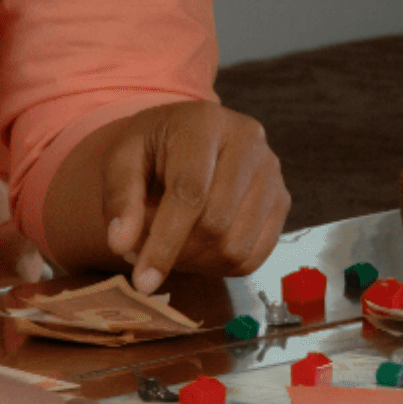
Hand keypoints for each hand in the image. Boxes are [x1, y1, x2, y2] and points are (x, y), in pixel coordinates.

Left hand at [92, 102, 289, 292]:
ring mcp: (271, 172)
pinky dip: (220, 265)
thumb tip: (120, 245)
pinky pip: (255, 256)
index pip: (190, 192)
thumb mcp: (123, 159)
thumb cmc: (153, 147)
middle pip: (216, 222)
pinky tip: (198, 248)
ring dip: (197, 262)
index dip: (165, 241)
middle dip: (178, 252)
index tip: (142, 281)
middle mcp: (249, 142)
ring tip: (173, 244)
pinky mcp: (282, 200)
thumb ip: (120, 199)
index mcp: (206, 122)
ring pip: (237, 245)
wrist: (189, 136)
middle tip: (148, 251)